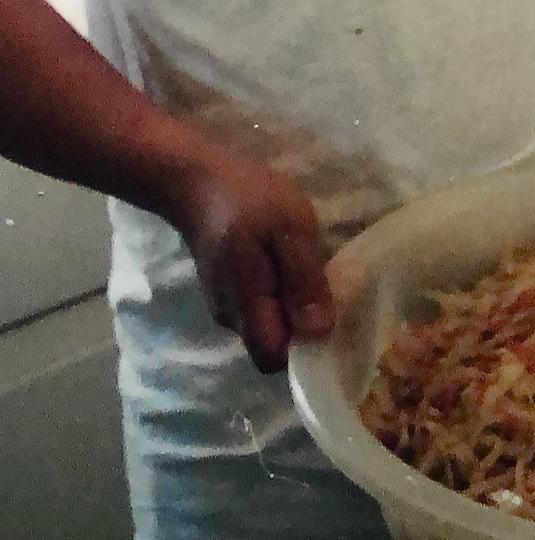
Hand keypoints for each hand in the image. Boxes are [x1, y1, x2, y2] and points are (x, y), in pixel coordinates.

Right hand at [166, 151, 334, 372]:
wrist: (196, 179)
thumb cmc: (247, 199)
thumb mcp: (289, 229)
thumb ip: (303, 281)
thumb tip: (319, 332)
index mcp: (245, 307)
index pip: (274, 359)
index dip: (305, 350)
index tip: (332, 320)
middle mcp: (230, 317)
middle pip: (272, 345)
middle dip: (301, 328)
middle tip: (329, 289)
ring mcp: (224, 304)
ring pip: (265, 325)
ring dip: (290, 308)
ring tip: (310, 271)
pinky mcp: (225, 289)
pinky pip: (258, 307)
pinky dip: (277, 295)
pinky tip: (288, 264)